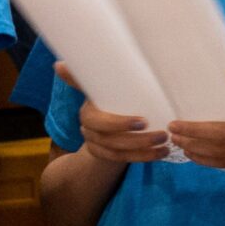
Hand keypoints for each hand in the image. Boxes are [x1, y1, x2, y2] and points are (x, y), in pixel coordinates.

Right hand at [58, 65, 172, 163]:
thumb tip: (59, 65)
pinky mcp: (105, 155)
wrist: (106, 115)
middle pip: (109, 140)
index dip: (118, 124)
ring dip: (143, 151)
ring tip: (165, 143)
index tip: (143, 122)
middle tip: (163, 134)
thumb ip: (90, 74)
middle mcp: (88, 128)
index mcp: (89, 111)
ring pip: (117, 152)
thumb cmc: (110, 94)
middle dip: (137, 140)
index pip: (98, 122)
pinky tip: (162, 153)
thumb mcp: (105, 83)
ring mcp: (95, 144)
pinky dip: (144, 157)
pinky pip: (123, 160)